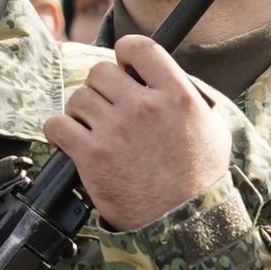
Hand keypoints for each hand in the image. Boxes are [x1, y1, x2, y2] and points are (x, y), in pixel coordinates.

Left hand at [45, 35, 233, 232]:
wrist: (184, 222)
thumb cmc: (200, 179)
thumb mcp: (213, 128)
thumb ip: (191, 96)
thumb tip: (169, 77)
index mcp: (176, 95)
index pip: (139, 47)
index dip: (126, 53)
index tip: (124, 66)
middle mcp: (144, 107)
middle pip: (100, 72)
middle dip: (101, 87)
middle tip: (108, 106)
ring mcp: (115, 130)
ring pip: (78, 98)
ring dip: (81, 112)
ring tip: (94, 129)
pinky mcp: (91, 155)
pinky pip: (57, 125)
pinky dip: (59, 131)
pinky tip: (72, 140)